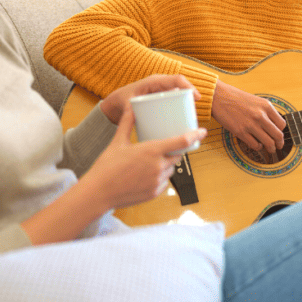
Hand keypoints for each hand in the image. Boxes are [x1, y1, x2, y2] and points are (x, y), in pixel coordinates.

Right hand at [84, 106, 206, 212]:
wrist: (99, 192)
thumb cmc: (106, 167)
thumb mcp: (117, 142)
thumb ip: (127, 124)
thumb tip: (131, 108)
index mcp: (152, 150)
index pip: (181, 141)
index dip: (194, 135)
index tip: (202, 131)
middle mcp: (158, 166)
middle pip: (177, 156)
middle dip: (175, 151)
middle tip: (166, 147)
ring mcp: (157, 181)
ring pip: (171, 169)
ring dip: (166, 164)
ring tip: (150, 162)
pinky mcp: (154, 193)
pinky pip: (164, 182)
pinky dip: (159, 177)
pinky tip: (145, 175)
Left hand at [99, 74, 198, 123]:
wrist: (116, 103)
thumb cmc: (121, 100)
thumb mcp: (126, 104)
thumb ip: (129, 109)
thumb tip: (134, 115)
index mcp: (154, 81)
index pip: (175, 79)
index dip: (188, 86)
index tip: (196, 96)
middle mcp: (160, 84)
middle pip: (181, 85)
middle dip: (191, 94)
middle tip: (196, 108)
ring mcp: (162, 91)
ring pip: (179, 92)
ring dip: (187, 101)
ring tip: (192, 115)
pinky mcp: (162, 98)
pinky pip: (175, 98)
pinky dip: (181, 105)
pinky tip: (185, 117)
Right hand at [211, 80, 284, 159]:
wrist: (219, 97)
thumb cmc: (236, 98)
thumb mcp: (256, 100)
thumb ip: (265, 112)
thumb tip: (273, 126)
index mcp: (266, 106)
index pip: (282, 124)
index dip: (281, 131)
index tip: (278, 135)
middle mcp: (260, 115)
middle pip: (278, 135)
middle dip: (279, 144)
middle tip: (278, 146)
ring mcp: (251, 124)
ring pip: (268, 143)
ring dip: (270, 148)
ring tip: (269, 149)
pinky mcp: (241, 132)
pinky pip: (255, 145)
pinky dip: (258, 147)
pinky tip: (256, 144)